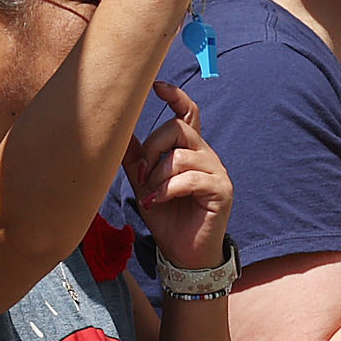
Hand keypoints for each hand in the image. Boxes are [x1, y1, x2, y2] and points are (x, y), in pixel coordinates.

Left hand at [126, 78, 232, 271]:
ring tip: (151, 196)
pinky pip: (189, 178)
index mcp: (190, 151)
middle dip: (152, 150)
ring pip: (180, 156)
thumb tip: (119, 132)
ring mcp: (218, 172)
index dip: (176, 97)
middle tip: (142, 175)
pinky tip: (159, 201)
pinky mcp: (222, 191)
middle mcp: (207, 156)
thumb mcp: (145, 185)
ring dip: (157, 177)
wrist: (184, 254)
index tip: (158, 86)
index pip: (189, 114)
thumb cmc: (167, 219)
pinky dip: (167, 190)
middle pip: (178, 130)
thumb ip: (136, 160)